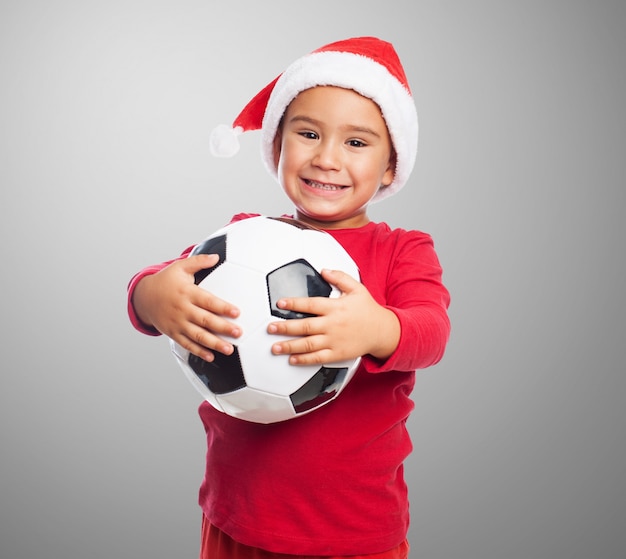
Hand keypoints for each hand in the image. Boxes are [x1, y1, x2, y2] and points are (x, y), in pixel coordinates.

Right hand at [132, 254, 240, 361]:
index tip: (236, 312)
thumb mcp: (180, 267)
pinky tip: (210, 356)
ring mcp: (177, 323)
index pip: (208, 301)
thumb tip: (215, 256)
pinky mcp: (173, 333)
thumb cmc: (166, 281)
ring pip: (197, 335)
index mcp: (187, 293)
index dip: (223, 307)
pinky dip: (198, 352)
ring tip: (228, 349)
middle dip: (223, 327)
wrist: (144, 297)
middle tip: (238, 333)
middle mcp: (183, 309)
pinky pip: (187, 344)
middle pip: (205, 320)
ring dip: (214, 343)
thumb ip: (198, 261)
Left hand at [267, 269, 399, 364]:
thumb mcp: (356, 289)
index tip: (280, 303)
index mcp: (335, 307)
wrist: (383, 331)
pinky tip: (292, 359)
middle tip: (270, 328)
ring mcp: (334, 341)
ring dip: (290, 346)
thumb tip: (323, 270)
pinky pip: (318, 358)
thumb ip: (339, 278)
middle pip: (305, 326)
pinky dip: (304, 360)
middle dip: (285, 327)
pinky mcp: (338, 354)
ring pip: (308, 344)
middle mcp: (333, 324)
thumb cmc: (368, 309)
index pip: (311, 304)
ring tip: (275, 347)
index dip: (294, 303)